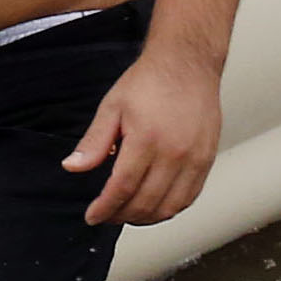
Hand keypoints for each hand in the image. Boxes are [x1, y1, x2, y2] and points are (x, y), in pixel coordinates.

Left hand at [66, 48, 224, 227]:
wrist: (187, 63)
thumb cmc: (151, 81)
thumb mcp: (112, 107)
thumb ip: (94, 142)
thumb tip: (73, 167)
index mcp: (147, 139)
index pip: (123, 188)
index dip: (105, 208)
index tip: (94, 216)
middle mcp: (175, 152)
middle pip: (146, 203)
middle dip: (121, 216)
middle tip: (108, 215)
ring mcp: (195, 158)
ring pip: (170, 207)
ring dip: (146, 218)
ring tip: (128, 214)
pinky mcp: (207, 159)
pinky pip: (190, 196)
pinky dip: (170, 208)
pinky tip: (155, 205)